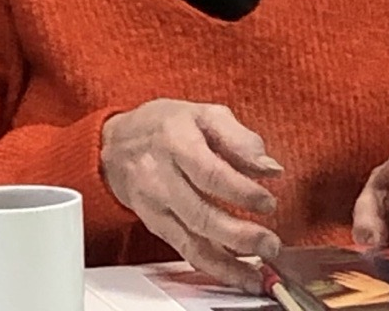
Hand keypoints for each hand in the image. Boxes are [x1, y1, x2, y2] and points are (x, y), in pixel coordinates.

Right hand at [101, 99, 282, 291]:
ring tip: (259, 269)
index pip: (209, 173)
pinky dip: (214, 268)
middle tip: (269, 243)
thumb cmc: (166, 125)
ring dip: (229, 262)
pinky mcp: (155, 226)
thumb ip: (240, 138)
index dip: (241, 192)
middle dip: (240, 235)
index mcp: (176, 142)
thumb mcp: (204, 114)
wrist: (118, 143)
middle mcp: (161, 177)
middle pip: (201, 214)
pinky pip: (185, 252)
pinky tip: (238, 274)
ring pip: (192, 241)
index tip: (267, 201)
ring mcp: (155, 205)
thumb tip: (270, 167)